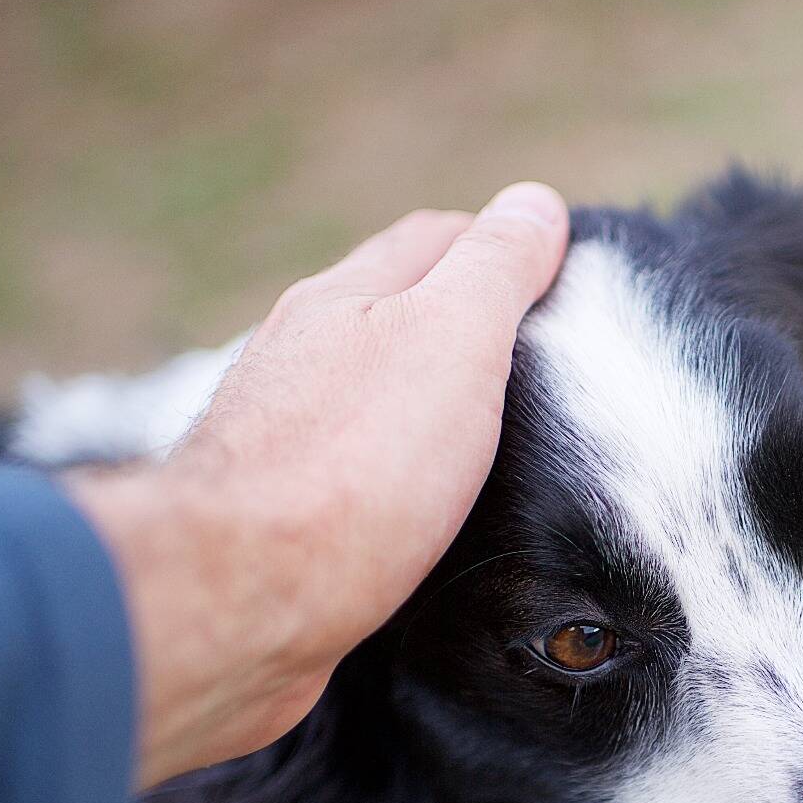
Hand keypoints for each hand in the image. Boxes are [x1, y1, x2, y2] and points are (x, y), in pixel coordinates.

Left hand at [69, 182, 569, 787]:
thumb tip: (534, 202)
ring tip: (487, 442)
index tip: (562, 281)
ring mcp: (278, 438)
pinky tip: (417, 513)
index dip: (505, 248)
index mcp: (344, 299)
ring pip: (365, 400)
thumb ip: (495, 270)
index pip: (437, 240)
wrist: (240, 600)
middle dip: (462, 325)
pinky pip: (347, 479)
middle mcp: (299, 357)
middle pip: (393, 315)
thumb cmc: (354, 463)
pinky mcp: (274, 522)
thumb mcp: (453, 339)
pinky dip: (392, 481)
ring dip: (420, 409)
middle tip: (540, 362)